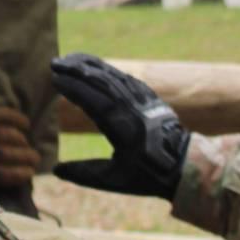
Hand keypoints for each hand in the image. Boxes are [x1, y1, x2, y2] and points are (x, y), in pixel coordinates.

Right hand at [0, 104, 39, 194]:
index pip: (5, 114)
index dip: (19, 119)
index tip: (25, 124)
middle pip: (14, 136)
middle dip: (24, 142)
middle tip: (29, 146)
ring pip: (17, 153)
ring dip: (29, 157)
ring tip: (34, 159)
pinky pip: (13, 172)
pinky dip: (23, 173)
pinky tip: (29, 173)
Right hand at [50, 54, 190, 199]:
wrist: (184, 166)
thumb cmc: (147, 175)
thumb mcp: (114, 180)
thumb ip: (83, 173)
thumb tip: (55, 170)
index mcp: (121, 127)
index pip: (92, 100)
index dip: (72, 88)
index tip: (54, 79)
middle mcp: (131, 108)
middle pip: (100, 81)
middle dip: (75, 69)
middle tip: (55, 63)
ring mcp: (142, 100)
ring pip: (112, 75)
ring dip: (89, 64)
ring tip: (69, 59)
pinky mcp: (149, 96)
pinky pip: (124, 77)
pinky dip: (106, 69)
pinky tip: (94, 66)